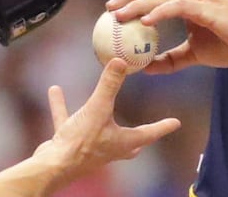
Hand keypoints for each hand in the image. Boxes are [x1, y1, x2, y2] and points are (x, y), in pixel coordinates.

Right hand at [32, 59, 180, 189]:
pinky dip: (63, 108)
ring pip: (98, 131)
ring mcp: (89, 148)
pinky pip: (68, 122)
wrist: (52, 166)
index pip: (149, 133)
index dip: (163, 126)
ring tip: (98, 100)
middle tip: (144, 131)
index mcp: (122, 142)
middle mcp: (109, 147)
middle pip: (128, 143)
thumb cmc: (81, 142)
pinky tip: (56, 91)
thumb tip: (121, 60)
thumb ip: (110, 85)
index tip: (176, 123)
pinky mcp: (69, 145)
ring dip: (96, 114)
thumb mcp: (98, 108)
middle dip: (135, 136)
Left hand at [106, 0, 227, 72]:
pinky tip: (145, 21)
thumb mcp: (196, 54)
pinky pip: (177, 5)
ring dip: (137, 3)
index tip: (113, 11)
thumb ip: (172, 59)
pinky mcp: (208, 7)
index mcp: (189, 1)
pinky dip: (159, 11)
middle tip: (109, 9)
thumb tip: (146, 69)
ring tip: (120, 15)